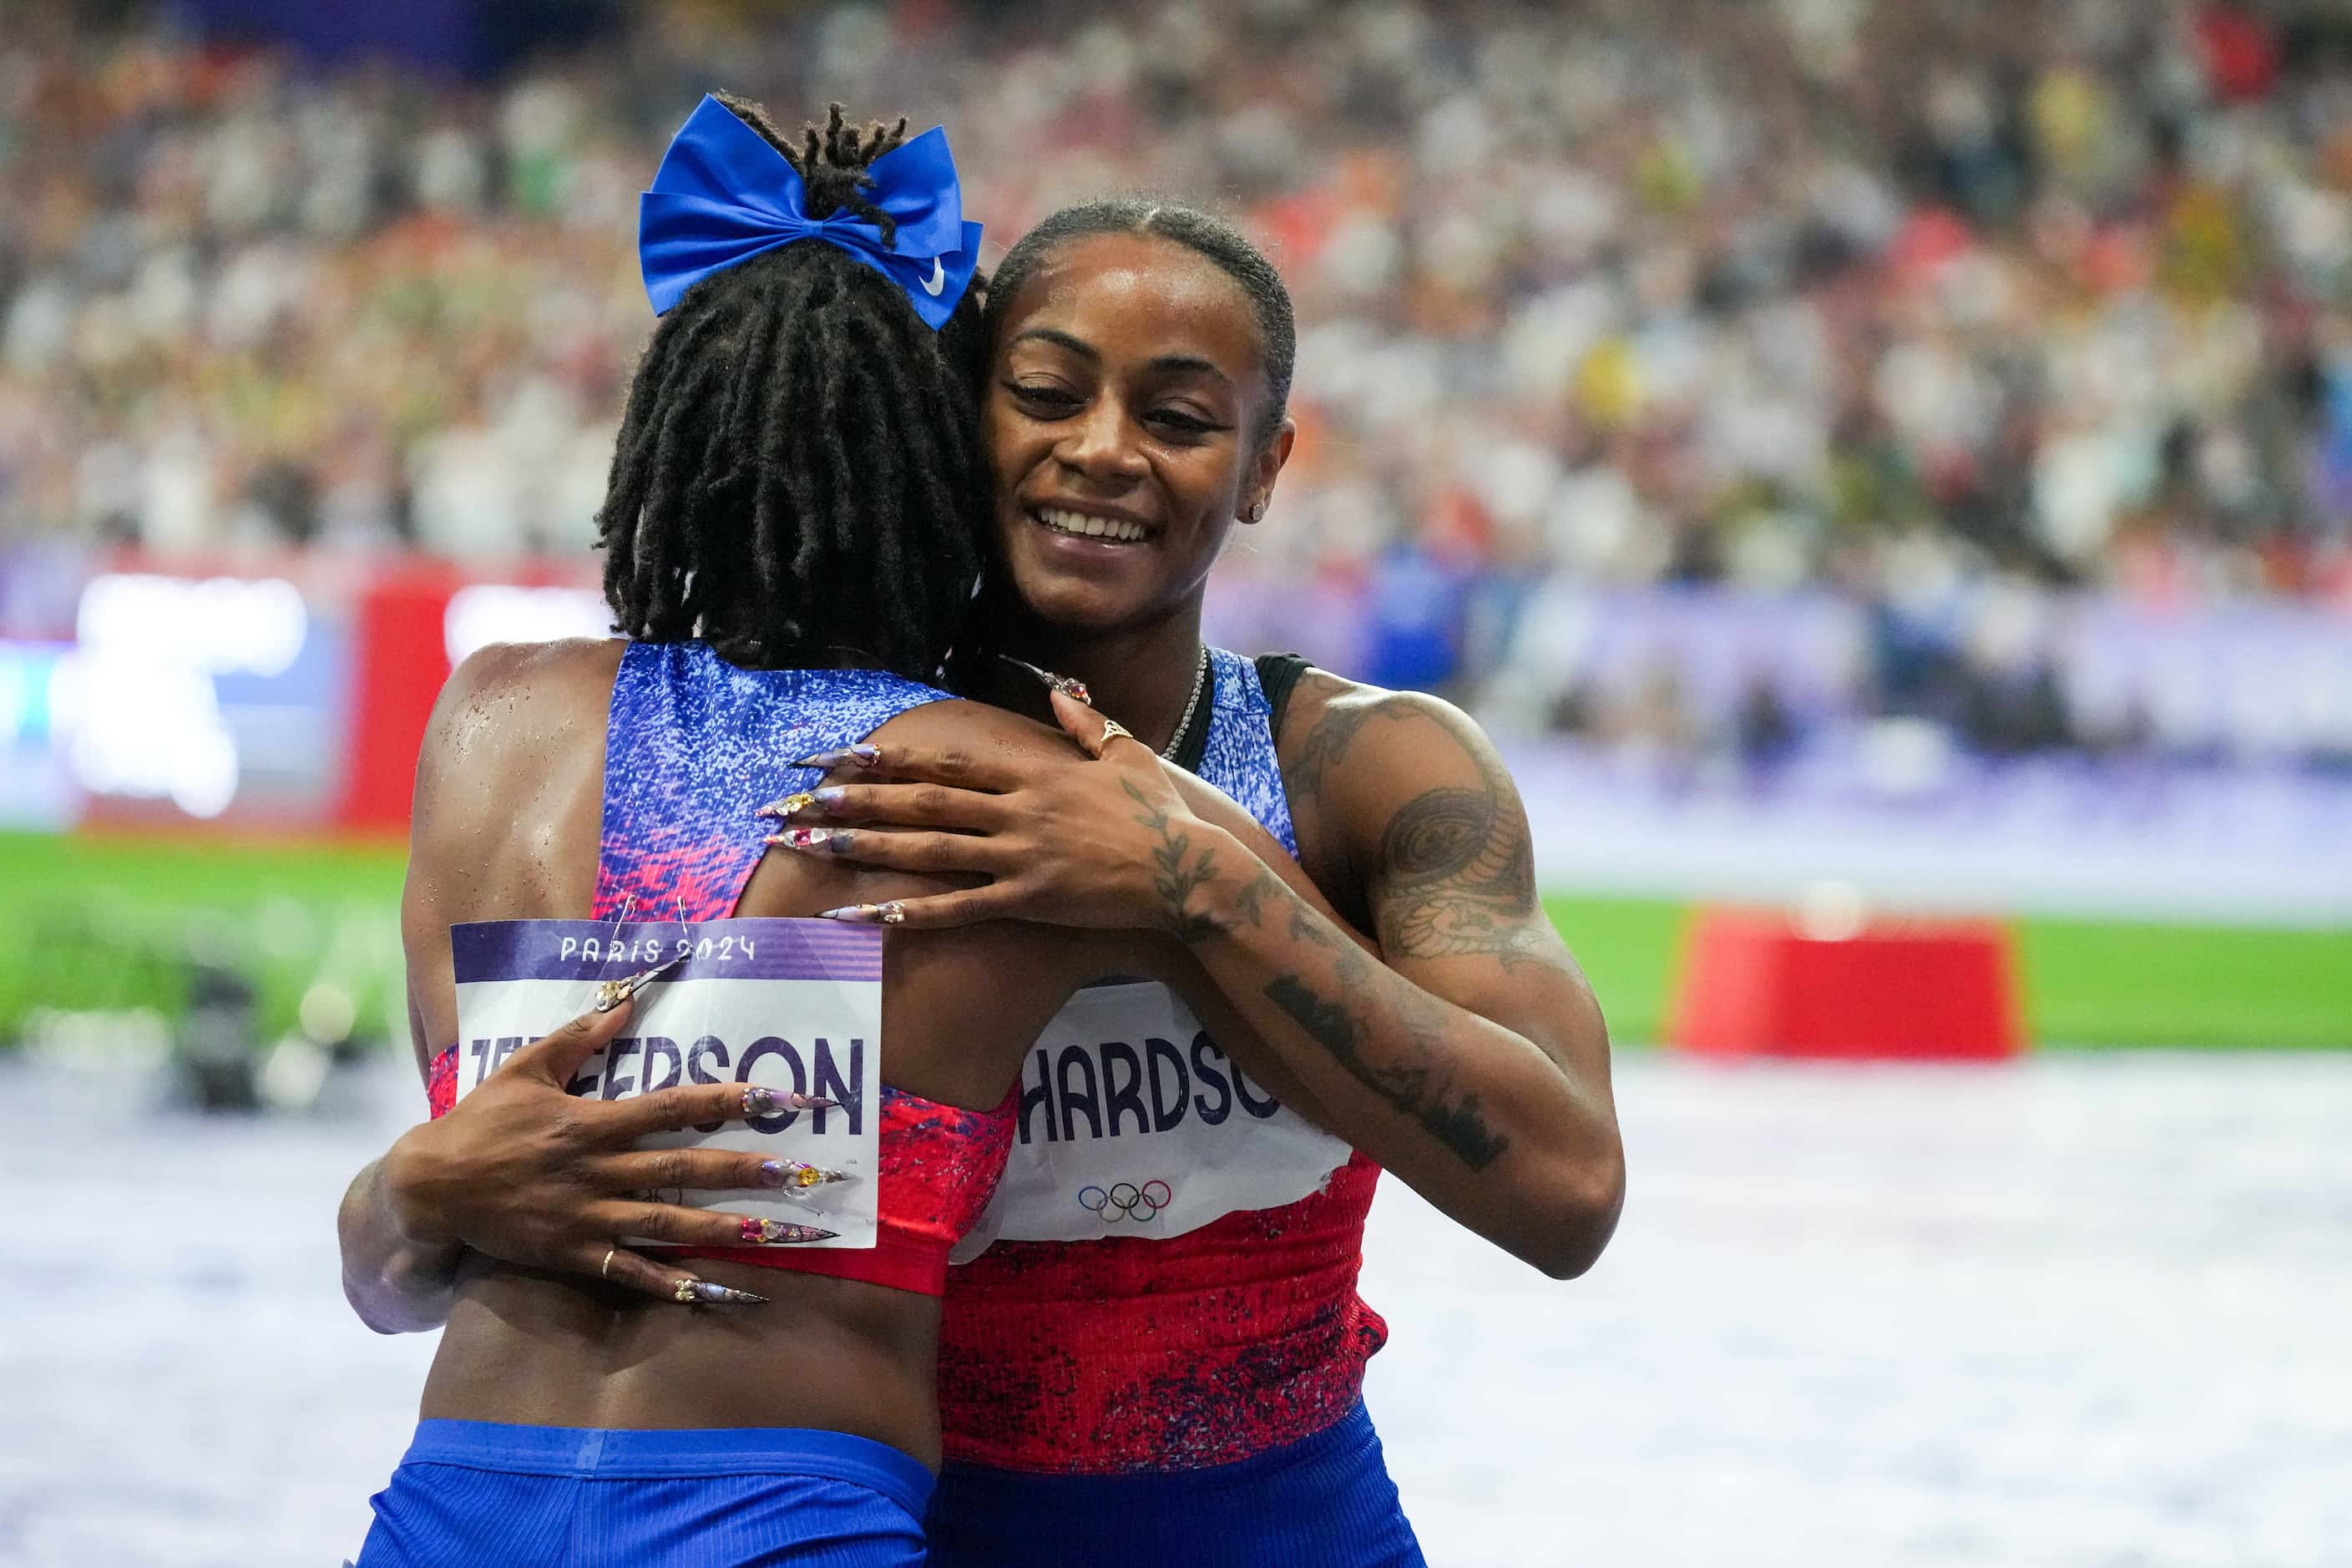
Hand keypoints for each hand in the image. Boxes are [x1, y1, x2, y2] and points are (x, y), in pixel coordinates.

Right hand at [382, 999, 832, 1305]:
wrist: (428, 1189)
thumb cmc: (480, 1123)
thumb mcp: (526, 1067)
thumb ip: (580, 1036)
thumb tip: (627, 1000)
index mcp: (593, 1121)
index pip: (676, 1106)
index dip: (731, 1100)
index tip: (781, 1099)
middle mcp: (599, 1169)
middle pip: (685, 1168)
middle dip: (745, 1170)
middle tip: (801, 1173)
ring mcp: (588, 1217)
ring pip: (670, 1222)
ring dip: (726, 1227)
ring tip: (778, 1231)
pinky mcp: (575, 1256)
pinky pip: (632, 1273)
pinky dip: (675, 1284)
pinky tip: (719, 1292)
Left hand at [761, 689, 1240, 935]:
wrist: (1190, 868)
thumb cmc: (1161, 811)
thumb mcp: (1126, 752)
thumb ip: (1085, 721)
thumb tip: (1055, 689)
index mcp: (1034, 771)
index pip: (947, 760)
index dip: (891, 757)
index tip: (842, 755)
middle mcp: (1018, 809)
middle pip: (921, 802)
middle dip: (851, 801)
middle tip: (794, 803)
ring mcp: (1021, 856)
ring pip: (927, 850)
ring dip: (862, 848)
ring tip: (808, 848)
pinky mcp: (1030, 900)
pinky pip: (960, 908)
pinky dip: (910, 911)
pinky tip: (865, 912)